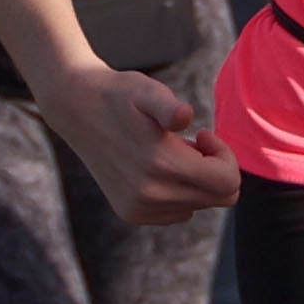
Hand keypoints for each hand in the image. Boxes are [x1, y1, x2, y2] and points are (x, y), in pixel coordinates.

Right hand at [47, 64, 241, 226]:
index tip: (202, 134)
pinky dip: (179, 192)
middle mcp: (152, 195)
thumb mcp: (147, 90)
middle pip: (218, 198)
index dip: (225, 156)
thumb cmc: (119, 94)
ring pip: (199, 206)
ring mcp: (140, 209)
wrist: (76, 107)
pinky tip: (158, 167)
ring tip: (168, 152)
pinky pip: (178, 213)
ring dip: (195, 180)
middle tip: (190, 142)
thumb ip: (168, 105)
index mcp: (162, 166)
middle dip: (214, 168)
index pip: (228, 183)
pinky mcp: (132, 213)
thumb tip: (184, 116)